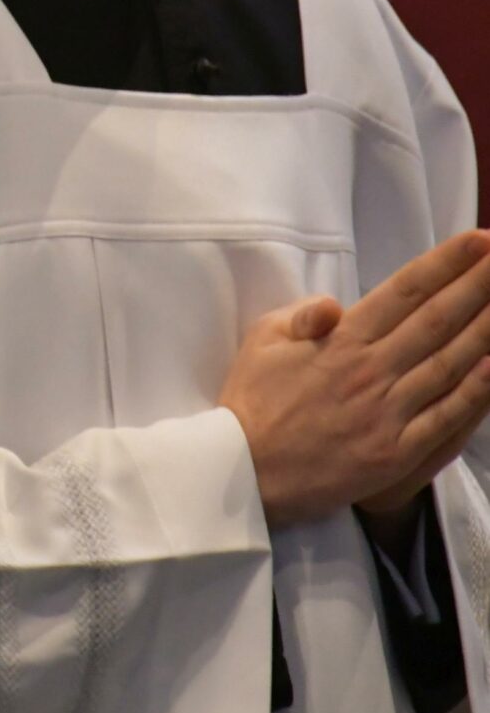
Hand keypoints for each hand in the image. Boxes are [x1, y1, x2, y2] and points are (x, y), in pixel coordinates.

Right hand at [218, 232, 489, 528]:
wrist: (246, 471)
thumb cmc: (253, 400)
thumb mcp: (263, 340)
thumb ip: (303, 315)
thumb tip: (335, 303)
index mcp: (342, 339)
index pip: (404, 292)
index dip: (444, 264)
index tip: (476, 241)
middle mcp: (371, 370)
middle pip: (437, 321)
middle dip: (477, 286)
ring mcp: (388, 412)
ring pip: (449, 364)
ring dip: (486, 330)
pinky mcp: (396, 452)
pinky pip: (445, 418)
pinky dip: (475, 392)